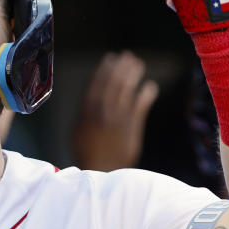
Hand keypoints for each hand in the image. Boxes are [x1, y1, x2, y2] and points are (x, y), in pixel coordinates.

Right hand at [71, 51, 158, 170]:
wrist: (100, 171)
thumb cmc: (87, 150)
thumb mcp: (78, 128)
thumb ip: (85, 110)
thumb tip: (92, 94)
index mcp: (87, 109)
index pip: (97, 82)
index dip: (105, 68)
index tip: (111, 57)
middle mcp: (102, 111)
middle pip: (113, 82)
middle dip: (121, 67)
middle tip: (128, 56)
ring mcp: (118, 118)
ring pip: (127, 90)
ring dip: (133, 74)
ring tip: (138, 65)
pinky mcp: (132, 127)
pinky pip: (141, 106)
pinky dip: (146, 94)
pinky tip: (150, 86)